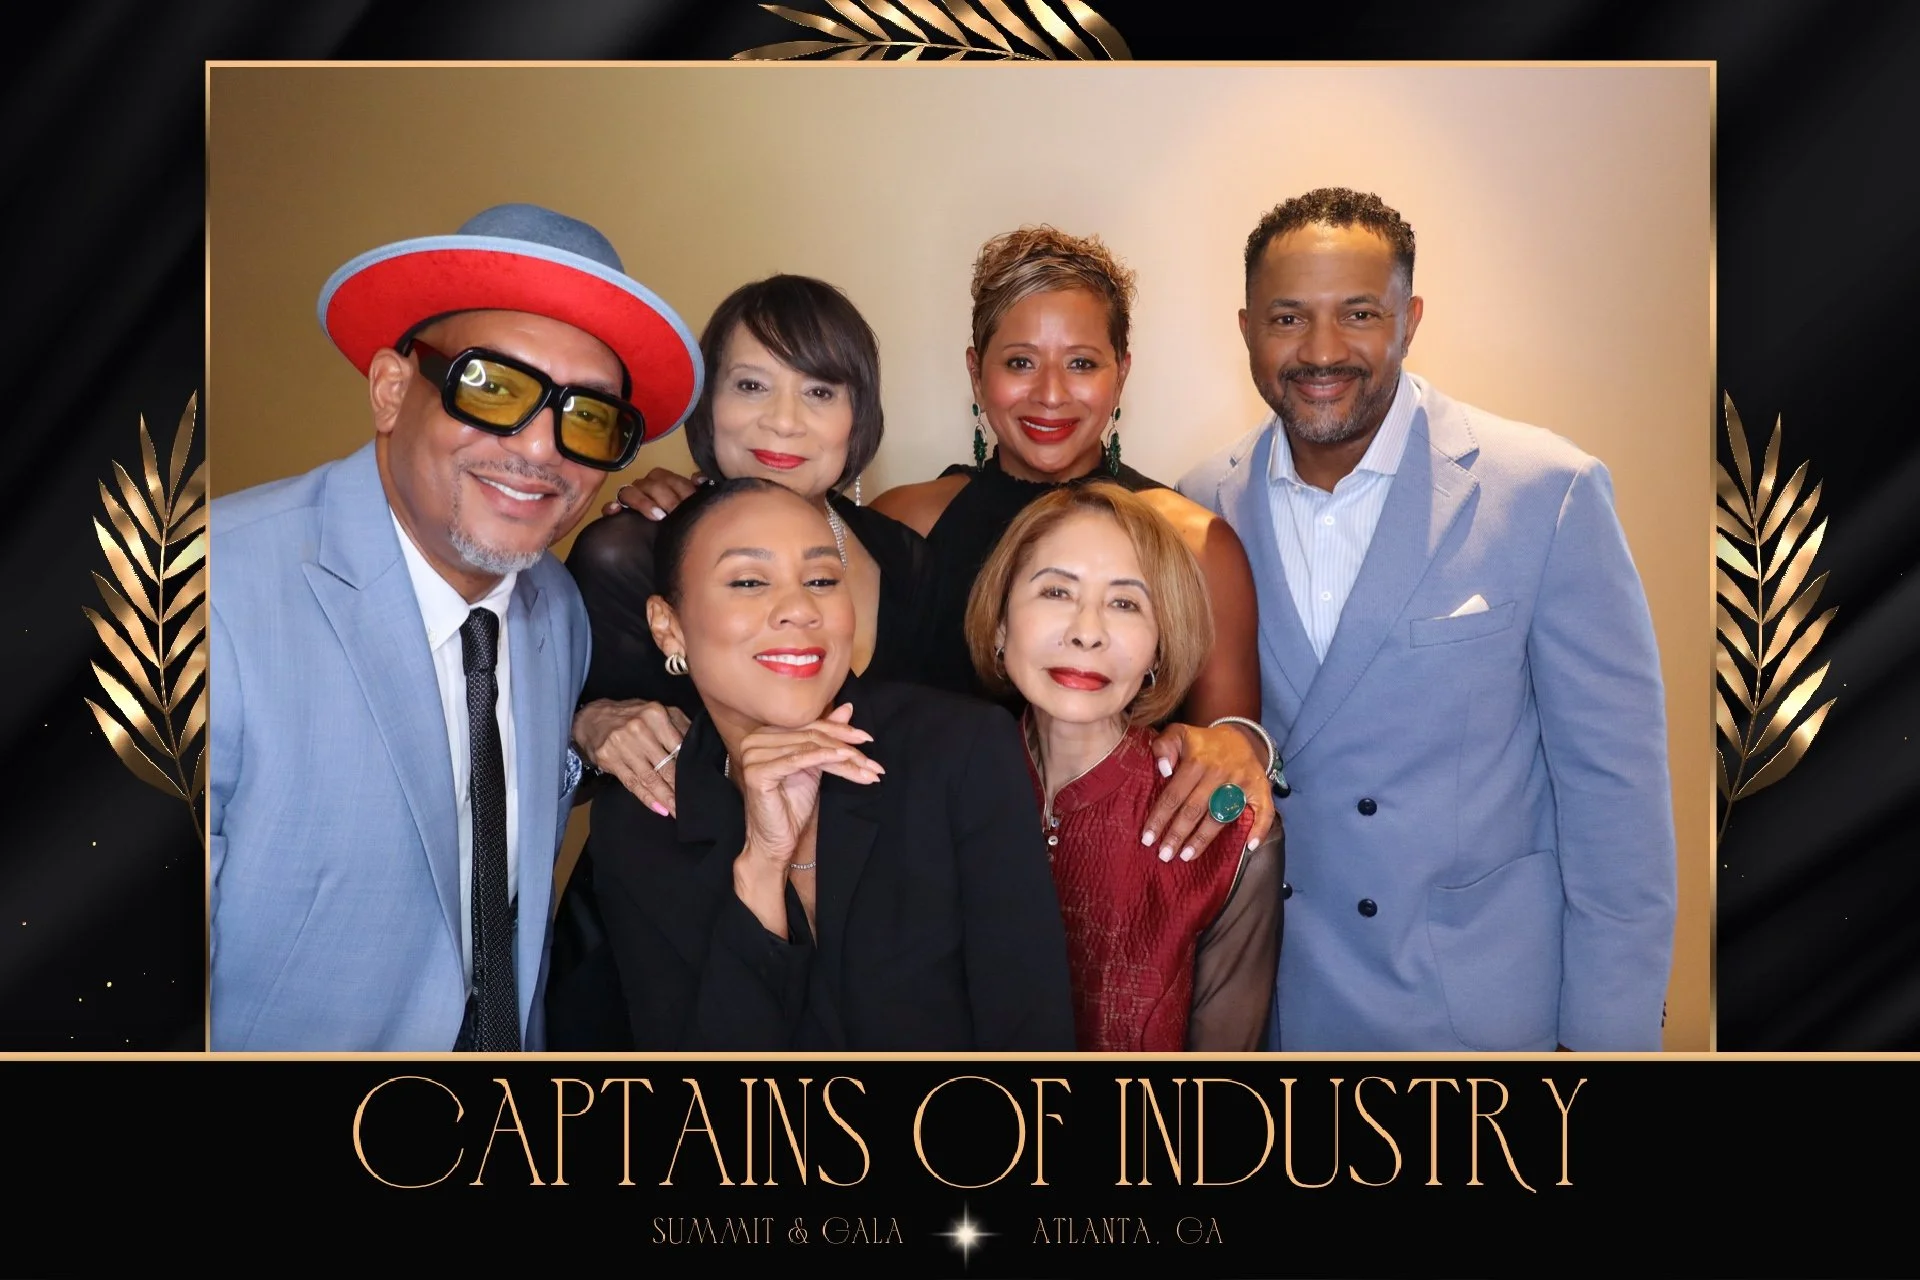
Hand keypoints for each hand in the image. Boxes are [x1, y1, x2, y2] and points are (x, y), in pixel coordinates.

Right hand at [572, 698, 689, 816]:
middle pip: (665, 764)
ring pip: (649, 777)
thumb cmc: (632, 716)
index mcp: (655, 714)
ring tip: (678, 811)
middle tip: (693, 803)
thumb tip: (698, 744)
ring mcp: (622, 745)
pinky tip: (660, 808)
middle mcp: (638, 729)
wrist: (592, 718)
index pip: (678, 746)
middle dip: (679, 787)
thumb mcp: (656, 712)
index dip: (689, 766)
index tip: (700, 782)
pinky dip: (647, 798)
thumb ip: (678, 724)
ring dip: (665, 797)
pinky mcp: (609, 760)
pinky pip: (633, 783)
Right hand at [603, 467, 702, 517]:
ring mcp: (631, 501)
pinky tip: (616, 511)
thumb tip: (699, 480)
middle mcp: (647, 490)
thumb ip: (698, 492)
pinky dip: (612, 506)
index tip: (693, 497)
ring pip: (630, 491)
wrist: (665, 558)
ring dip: (643, 501)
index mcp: (666, 486)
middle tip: (677, 513)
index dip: (683, 486)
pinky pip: (609, 506)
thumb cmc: (683, 527)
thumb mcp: (693, 510)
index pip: (670, 478)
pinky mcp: (617, 515)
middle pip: (651, 482)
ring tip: (658, 517)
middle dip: (667, 497)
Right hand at [735, 703, 883, 865]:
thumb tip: (848, 707)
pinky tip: (844, 759)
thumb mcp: (815, 766)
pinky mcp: (757, 773)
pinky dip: (823, 757)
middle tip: (872, 759)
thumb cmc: (792, 805)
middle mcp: (755, 740)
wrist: (776, 840)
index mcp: (765, 734)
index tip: (868, 738)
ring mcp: (753, 755)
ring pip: (809, 747)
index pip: (809, 725)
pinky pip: (797, 760)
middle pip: (811, 736)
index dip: (840, 730)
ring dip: (843, 757)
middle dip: (846, 747)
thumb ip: (827, 737)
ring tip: (867, 767)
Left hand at [1142, 722, 1277, 862]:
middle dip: (1177, 834)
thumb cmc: (1202, 742)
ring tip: (1186, 856)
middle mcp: (1219, 773)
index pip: (1174, 794)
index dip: (1160, 818)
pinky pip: (1264, 811)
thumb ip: (1163, 746)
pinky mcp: (1261, 788)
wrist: (1239, 736)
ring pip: (1221, 816)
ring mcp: (1242, 782)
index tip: (1147, 839)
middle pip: (1194, 810)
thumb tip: (1163, 770)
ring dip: (1203, 839)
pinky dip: (1260, 829)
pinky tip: (1250, 848)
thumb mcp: (1178, 733)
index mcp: (1197, 761)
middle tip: (1164, 855)